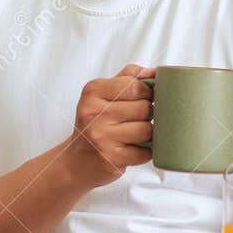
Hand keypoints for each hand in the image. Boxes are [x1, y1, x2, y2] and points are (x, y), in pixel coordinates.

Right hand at [62, 65, 156, 188]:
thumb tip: (155, 72)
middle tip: (138, 119)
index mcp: (93, 91)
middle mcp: (93, 113)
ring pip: (147, 130)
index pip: (136, 86)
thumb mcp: (104, 93)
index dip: (148, 92)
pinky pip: (145, 152)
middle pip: (144, 108)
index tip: (146, 98)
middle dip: (148, 114)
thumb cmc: (97, 122)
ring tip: (135, 134)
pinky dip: (145, 152)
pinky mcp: (110, 158)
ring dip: (148, 133)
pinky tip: (133, 149)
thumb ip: (130, 77)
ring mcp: (100, 137)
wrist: (76, 160)